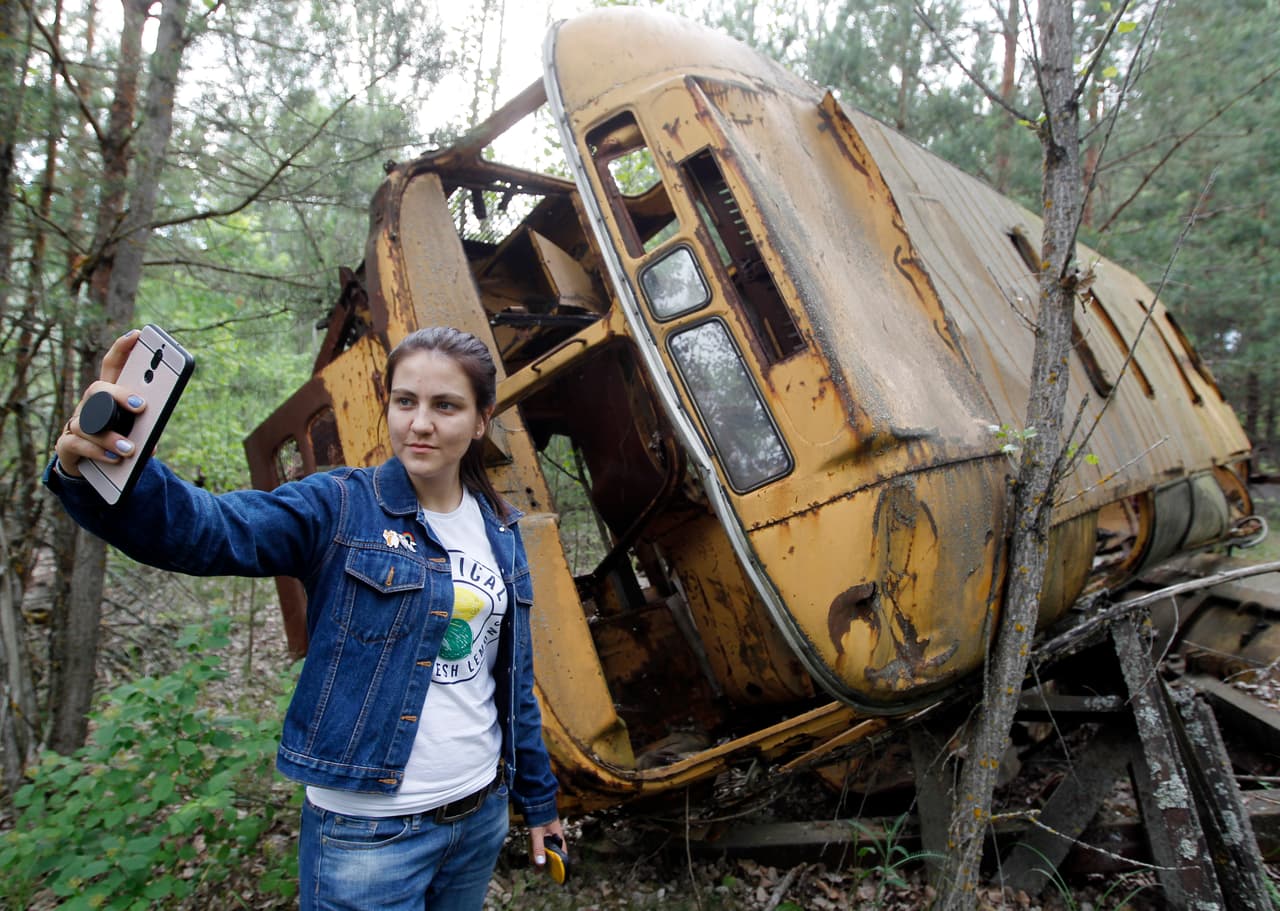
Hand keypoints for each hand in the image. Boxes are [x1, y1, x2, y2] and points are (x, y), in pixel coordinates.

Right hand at [55, 329, 146, 476]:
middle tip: (141, 407)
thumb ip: (145, 431)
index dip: (122, 349)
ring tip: (131, 449)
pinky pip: (77, 443)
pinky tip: (115, 458)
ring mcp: (76, 423)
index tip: (138, 335)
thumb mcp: (135, 433)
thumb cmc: (118, 442)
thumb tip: (152, 441)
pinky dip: (98, 451)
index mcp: (109, 397)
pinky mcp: (66, 444)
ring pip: (87, 422)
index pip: (112, 366)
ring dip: (111, 437)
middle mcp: (90, 405)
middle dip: (119, 395)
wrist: (92, 468)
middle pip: (97, 388)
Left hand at [529, 818, 566, 869]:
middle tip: (539, 870)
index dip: (560, 864)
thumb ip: (538, 848)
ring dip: (541, 855)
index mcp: (558, 836)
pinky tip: (532, 853)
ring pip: (546, 847)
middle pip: (553, 852)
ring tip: (534, 864)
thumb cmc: (539, 816)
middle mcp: (555, 835)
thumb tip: (539, 864)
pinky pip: (541, 842)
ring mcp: (548, 832)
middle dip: (547, 862)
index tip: (555, 873)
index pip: (562, 853)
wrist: (536, 799)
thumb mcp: (537, 833)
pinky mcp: (542, 830)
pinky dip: (537, 849)